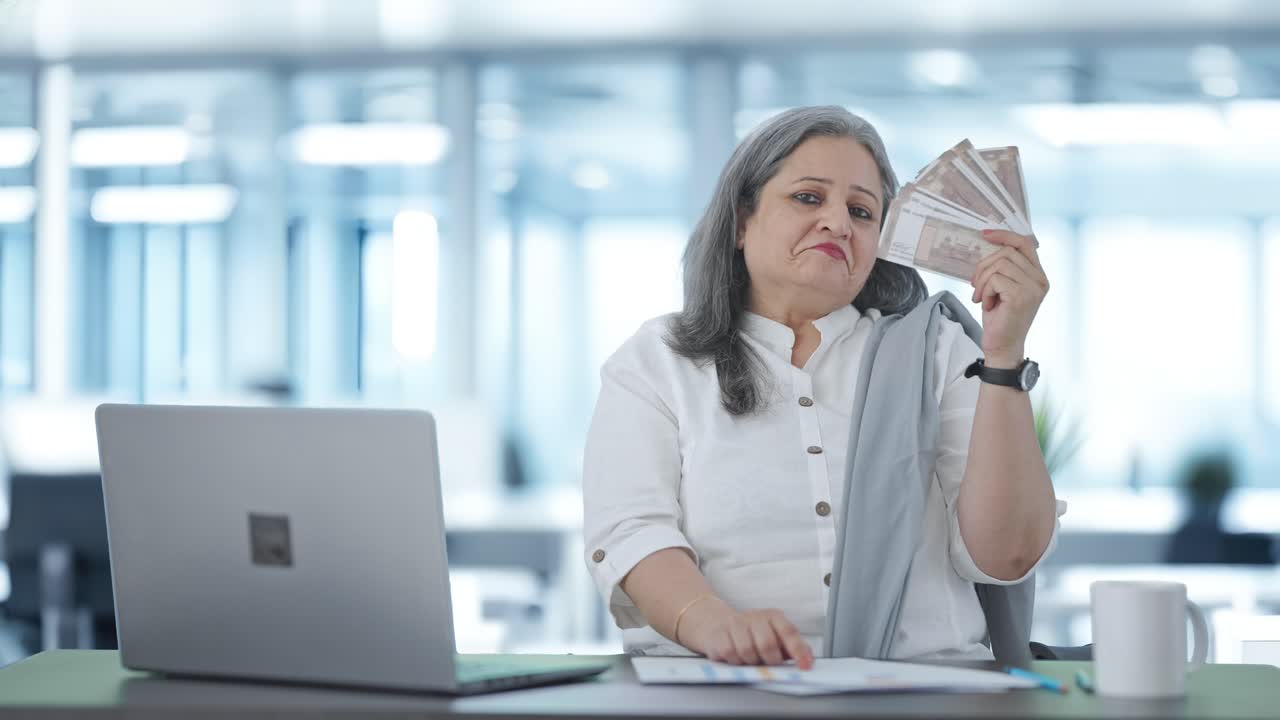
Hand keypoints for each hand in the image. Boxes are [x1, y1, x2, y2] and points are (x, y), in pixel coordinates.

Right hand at [680, 601, 814, 668]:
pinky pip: (730, 653)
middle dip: (770, 660)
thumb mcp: (774, 637)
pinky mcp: (719, 634)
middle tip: (768, 663)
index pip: (789, 631)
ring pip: (747, 651)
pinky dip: (735, 661)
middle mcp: (755, 617)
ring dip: (750, 662)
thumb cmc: (750, 634)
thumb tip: (808, 659)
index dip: (798, 650)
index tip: (804, 666)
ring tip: (750, 659)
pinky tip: (736, 657)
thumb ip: (793, 648)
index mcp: (773, 617)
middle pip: (767, 644)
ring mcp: (735, 624)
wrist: (716, 623)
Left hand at [970, 230, 1048, 366]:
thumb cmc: (1000, 316)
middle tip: (975, 284)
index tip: (984, 235)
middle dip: (984, 265)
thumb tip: (989, 242)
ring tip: (982, 296)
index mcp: (1038, 275)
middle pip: (1007, 252)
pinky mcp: (1022, 297)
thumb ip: (1003, 267)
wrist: (1002, 346)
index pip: (1025, 243)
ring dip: (983, 280)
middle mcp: (1040, 280)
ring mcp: (1033, 288)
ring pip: (999, 264)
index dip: (1004, 235)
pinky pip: (995, 279)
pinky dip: (985, 290)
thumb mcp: (1002, 286)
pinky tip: (988, 304)